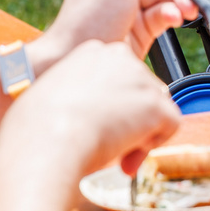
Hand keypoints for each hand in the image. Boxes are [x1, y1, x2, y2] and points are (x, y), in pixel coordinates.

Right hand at [18, 40, 179, 175]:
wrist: (46, 139)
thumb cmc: (38, 126)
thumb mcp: (53, 98)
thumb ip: (76, 98)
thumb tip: (89, 115)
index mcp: (92, 51)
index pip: (120, 76)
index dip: (114, 106)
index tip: (97, 126)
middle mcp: (119, 56)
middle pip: (141, 90)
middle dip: (131, 120)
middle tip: (111, 146)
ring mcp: (139, 78)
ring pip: (157, 108)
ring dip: (141, 134)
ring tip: (117, 156)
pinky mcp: (154, 103)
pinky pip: (171, 124)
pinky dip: (154, 145)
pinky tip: (128, 159)